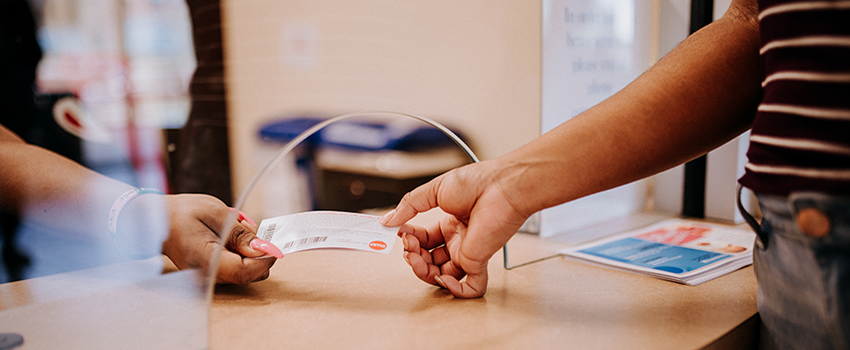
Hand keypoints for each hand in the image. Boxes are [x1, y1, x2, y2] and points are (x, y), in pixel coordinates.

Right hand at [162, 194, 279, 284]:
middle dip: (259, 254)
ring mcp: (207, 276)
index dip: (264, 260)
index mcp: (206, 260)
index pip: (244, 272)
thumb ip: (240, 234)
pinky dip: (239, 253)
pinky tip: (229, 236)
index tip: (274, 244)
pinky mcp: (209, 273)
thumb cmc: (184, 211)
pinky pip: (233, 268)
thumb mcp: (217, 214)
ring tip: (235, 228)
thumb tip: (264, 249)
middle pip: (246, 275)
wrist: (158, 218)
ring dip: (249, 252)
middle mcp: (206, 275)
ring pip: (242, 272)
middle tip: (251, 230)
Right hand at [381, 161, 529, 297]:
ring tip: (415, 258)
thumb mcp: (435, 190)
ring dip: (424, 272)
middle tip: (407, 245)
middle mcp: (458, 240)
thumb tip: (388, 221)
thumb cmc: (478, 183)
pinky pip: (470, 287)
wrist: (502, 186)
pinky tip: (441, 278)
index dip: (409, 239)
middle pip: (429, 261)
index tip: (398, 232)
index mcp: (450, 224)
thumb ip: (409, 206)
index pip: (423, 240)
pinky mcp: (479, 261)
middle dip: (413, 256)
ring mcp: (468, 252)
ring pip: (442, 276)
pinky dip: (454, 290)